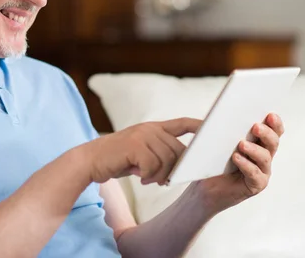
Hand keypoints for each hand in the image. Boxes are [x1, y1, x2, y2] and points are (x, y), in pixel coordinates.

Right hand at [79, 118, 201, 184]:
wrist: (90, 161)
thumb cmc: (117, 160)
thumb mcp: (140, 154)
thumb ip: (158, 154)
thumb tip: (178, 168)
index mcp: (153, 128)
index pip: (182, 123)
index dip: (199, 126)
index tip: (214, 130)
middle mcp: (150, 129)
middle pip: (178, 151)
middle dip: (173, 169)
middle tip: (159, 180)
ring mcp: (142, 135)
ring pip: (167, 161)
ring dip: (159, 175)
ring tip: (147, 179)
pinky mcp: (135, 146)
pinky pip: (154, 166)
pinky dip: (148, 176)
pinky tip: (139, 177)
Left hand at [193, 113, 283, 213]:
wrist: (206, 188)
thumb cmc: (213, 162)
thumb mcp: (218, 141)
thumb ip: (225, 129)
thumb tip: (222, 113)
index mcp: (259, 142)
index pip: (274, 131)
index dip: (274, 123)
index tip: (270, 114)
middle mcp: (264, 156)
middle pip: (273, 142)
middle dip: (266, 133)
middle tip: (255, 126)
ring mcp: (262, 172)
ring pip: (265, 158)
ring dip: (254, 149)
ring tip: (241, 144)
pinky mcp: (255, 185)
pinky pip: (255, 174)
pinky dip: (246, 165)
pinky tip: (236, 158)